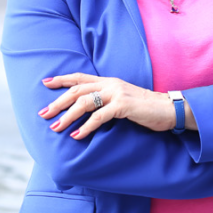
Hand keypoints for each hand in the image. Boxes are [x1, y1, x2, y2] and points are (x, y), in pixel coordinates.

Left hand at [38, 73, 174, 139]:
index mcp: (109, 81)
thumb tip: (88, 110)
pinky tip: (77, 135)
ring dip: (67, 116)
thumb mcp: (122, 100)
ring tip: (56, 127)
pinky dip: (86, 127)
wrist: (168, 109)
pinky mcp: (123, 105)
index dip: (62, 79)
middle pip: (77, 90)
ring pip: (84, 102)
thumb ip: (107, 100)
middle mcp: (110, 84)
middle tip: (43, 114)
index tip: (45, 83)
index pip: (80, 77)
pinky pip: (99, 116)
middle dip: (58, 102)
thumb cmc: (145, 108)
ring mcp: (117, 93)